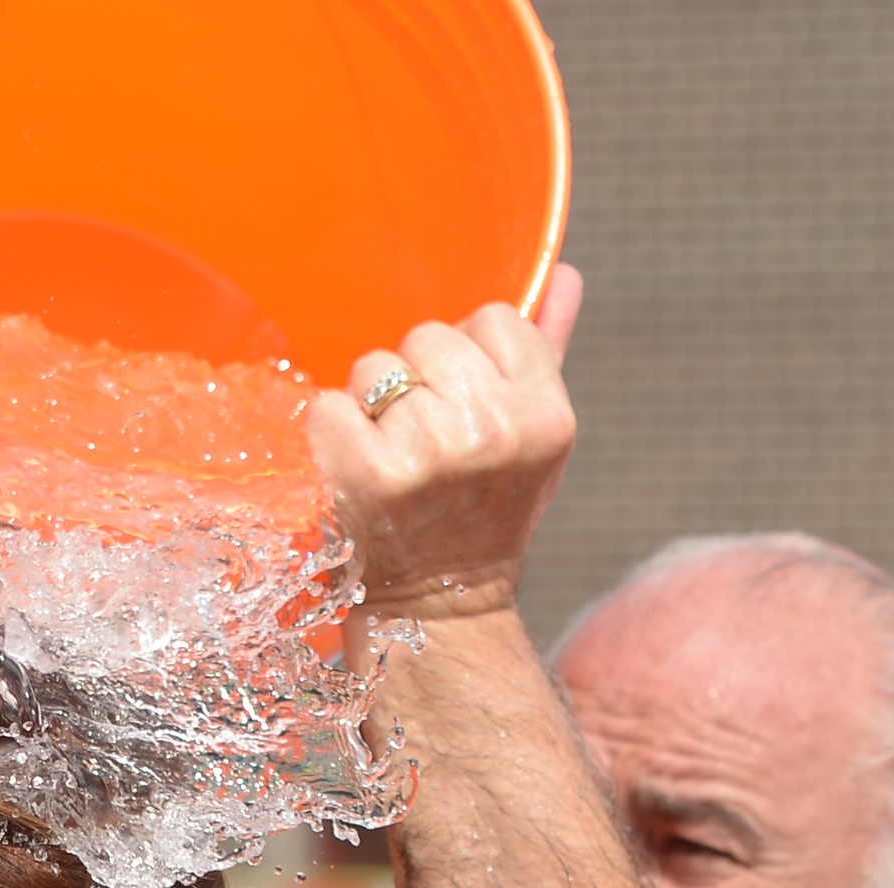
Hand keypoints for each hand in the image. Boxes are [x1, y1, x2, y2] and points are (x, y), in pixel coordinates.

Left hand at [307, 266, 583, 619]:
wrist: (438, 607)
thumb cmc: (486, 514)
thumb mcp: (535, 440)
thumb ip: (550, 350)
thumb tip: (565, 273)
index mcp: (545, 416)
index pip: (494, 319)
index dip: (469, 358)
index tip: (466, 409)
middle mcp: (493, 431)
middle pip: (429, 337)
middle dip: (416, 379)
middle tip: (423, 443)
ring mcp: (429, 454)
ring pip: (375, 369)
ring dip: (371, 408)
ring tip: (393, 461)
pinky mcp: (368, 477)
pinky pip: (329, 407)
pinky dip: (330, 434)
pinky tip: (356, 472)